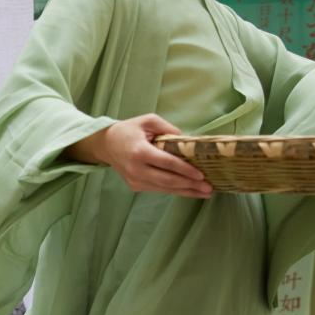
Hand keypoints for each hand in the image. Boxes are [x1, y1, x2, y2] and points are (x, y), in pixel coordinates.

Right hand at [67, 114, 212, 197]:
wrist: (106, 144)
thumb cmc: (128, 130)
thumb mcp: (148, 120)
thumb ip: (168, 128)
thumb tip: (187, 140)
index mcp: (140, 152)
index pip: (167, 163)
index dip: (185, 170)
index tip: (201, 175)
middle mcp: (136, 169)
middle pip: (167, 181)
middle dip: (190, 185)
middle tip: (208, 188)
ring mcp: (135, 180)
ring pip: (164, 189)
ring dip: (185, 192)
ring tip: (204, 193)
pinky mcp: (135, 186)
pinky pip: (158, 189)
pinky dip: (174, 191)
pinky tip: (188, 191)